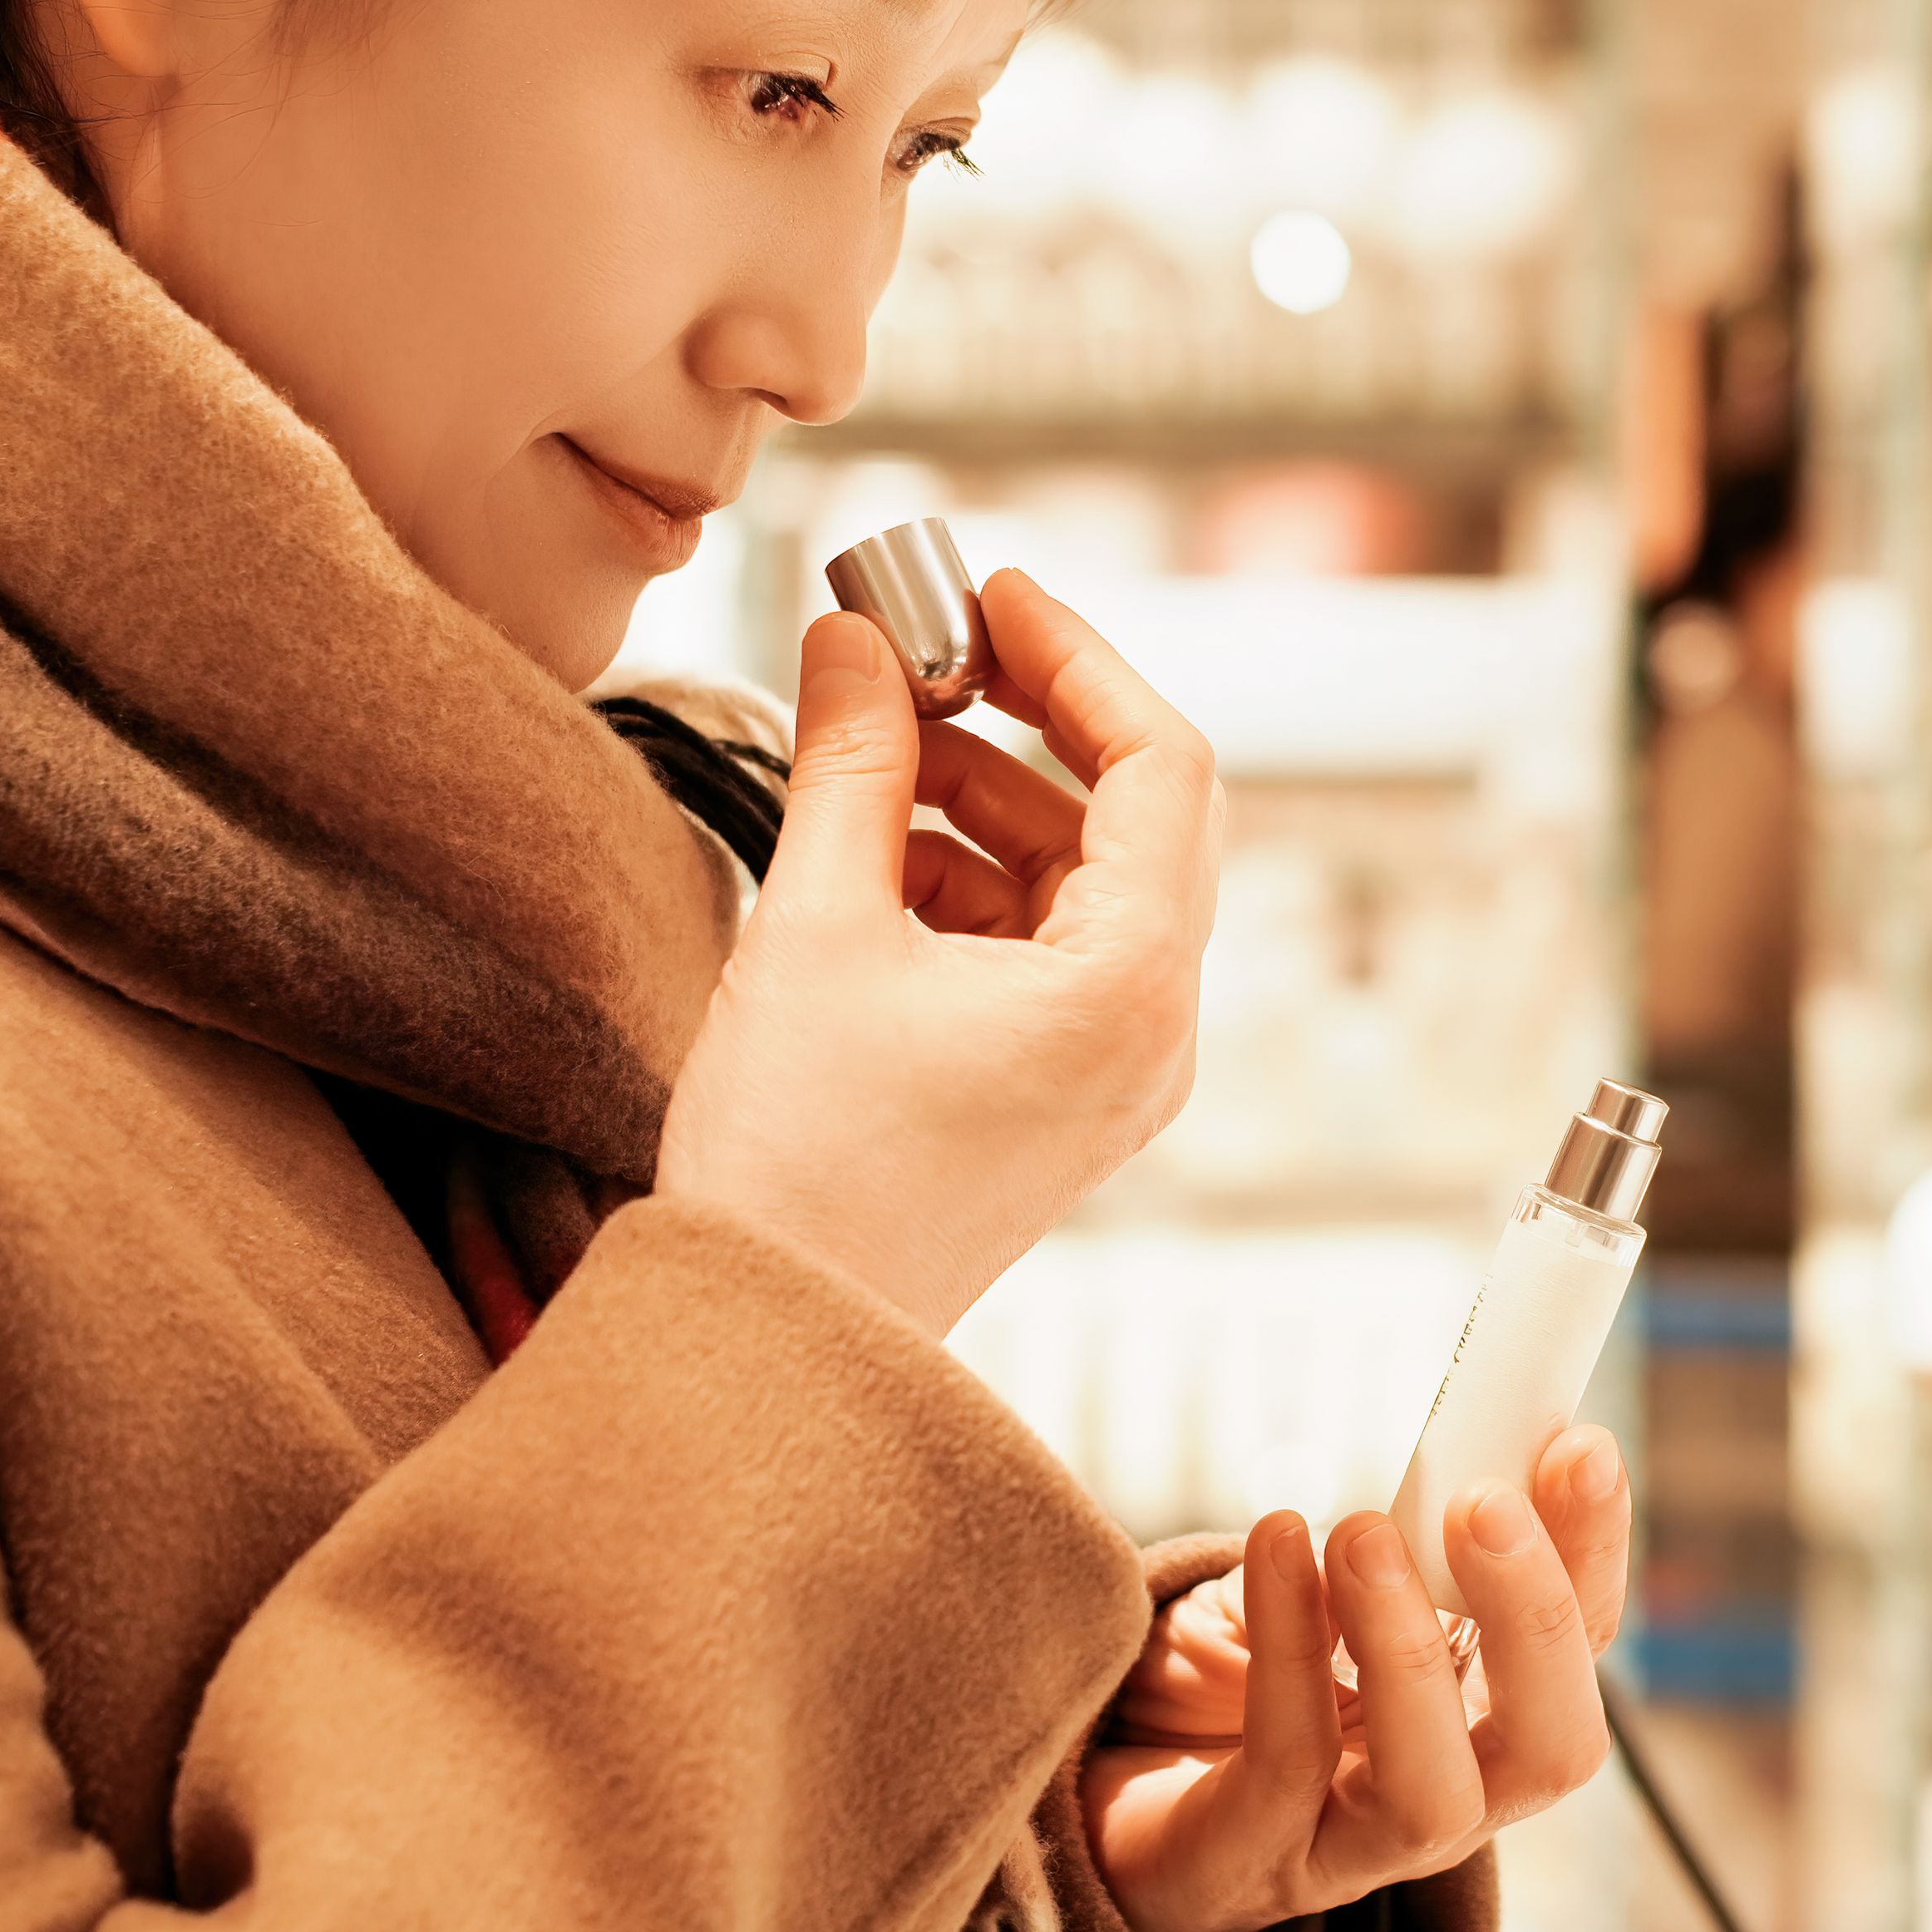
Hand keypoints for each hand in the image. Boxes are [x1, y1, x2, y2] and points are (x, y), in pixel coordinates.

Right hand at [656, 568, 1217, 1333]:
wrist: (771, 1338)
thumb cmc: (800, 1164)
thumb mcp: (816, 923)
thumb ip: (851, 760)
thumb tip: (853, 637)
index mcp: (1135, 986)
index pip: (1160, 763)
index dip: (1075, 655)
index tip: (986, 593)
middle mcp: (1152, 1032)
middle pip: (1129, 816)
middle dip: (1019, 723)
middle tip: (913, 652)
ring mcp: (1109, 1072)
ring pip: (1075, 880)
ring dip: (979, 799)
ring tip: (866, 748)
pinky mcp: (1053, 1096)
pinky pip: (1038, 948)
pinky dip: (965, 881)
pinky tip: (867, 851)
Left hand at [1088, 1428, 1630, 1931]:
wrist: (1108, 1796)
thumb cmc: (1234, 1688)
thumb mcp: (1328, 1596)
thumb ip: (1393, 1544)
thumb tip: (1454, 1449)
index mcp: (1485, 1724)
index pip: (1578, 1649)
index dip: (1590, 1551)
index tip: (1578, 1446)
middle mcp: (1450, 1799)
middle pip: (1553, 1747)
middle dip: (1535, 1621)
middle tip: (1485, 1503)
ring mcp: (1356, 1847)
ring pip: (1432, 1792)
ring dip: (1409, 1652)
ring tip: (1362, 1533)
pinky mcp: (1256, 1857)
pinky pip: (1289, 1758)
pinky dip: (1288, 1644)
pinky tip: (1275, 1542)